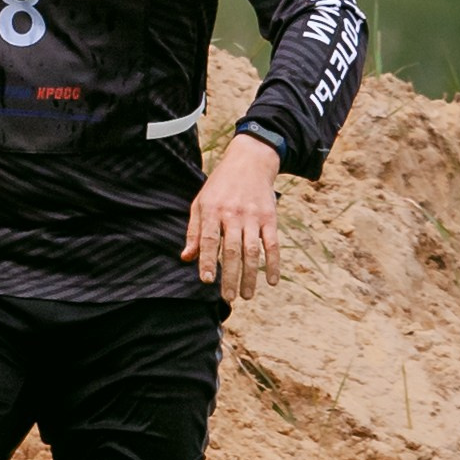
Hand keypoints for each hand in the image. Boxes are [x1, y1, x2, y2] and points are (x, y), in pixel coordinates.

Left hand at [182, 135, 281, 298]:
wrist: (250, 161)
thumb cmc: (220, 185)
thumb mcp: (201, 202)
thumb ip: (194, 231)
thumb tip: (186, 258)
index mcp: (212, 210)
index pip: (210, 240)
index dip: (208, 261)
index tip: (207, 280)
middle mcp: (233, 214)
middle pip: (232, 250)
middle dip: (230, 276)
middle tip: (228, 298)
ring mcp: (253, 216)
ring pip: (252, 251)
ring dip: (250, 276)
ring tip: (246, 296)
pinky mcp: (270, 217)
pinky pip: (272, 244)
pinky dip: (273, 264)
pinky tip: (271, 281)